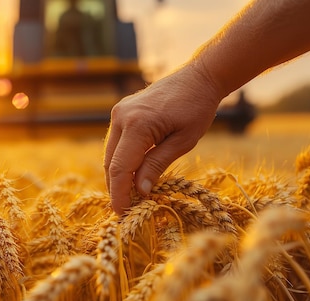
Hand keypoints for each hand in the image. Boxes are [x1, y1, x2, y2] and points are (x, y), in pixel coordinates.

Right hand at [103, 63, 221, 214]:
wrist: (198, 78)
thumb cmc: (197, 109)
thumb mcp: (183, 142)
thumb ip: (157, 165)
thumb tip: (140, 192)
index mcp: (137, 124)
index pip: (121, 168)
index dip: (119, 194)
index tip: (122, 214)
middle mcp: (121, 117)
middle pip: (111, 163)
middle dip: (116, 188)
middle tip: (126, 210)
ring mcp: (118, 112)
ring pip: (110, 154)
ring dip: (118, 176)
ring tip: (129, 197)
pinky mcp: (121, 112)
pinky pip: (116, 143)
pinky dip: (121, 161)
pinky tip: (132, 175)